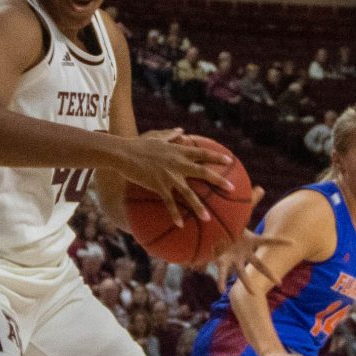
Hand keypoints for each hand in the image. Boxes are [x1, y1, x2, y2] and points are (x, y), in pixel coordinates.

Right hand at [115, 132, 232, 224]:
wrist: (124, 154)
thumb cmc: (138, 144)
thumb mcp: (156, 136)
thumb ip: (171, 135)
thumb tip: (181, 131)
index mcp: (179, 151)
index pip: (202, 153)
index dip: (216, 157)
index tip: (229, 161)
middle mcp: (178, 163)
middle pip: (203, 172)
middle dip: (219, 181)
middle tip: (232, 189)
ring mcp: (169, 176)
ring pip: (189, 193)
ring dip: (199, 207)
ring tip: (208, 219)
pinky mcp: (159, 186)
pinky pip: (169, 203)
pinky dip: (175, 214)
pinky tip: (180, 225)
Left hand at [204, 188, 292, 283]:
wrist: (218, 236)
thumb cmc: (232, 227)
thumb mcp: (241, 214)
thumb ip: (251, 201)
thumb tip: (260, 187)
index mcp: (251, 241)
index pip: (268, 241)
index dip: (281, 242)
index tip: (293, 243)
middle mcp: (246, 253)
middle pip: (259, 263)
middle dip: (269, 272)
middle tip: (279, 281)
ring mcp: (235, 260)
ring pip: (242, 273)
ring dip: (247, 282)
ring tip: (253, 293)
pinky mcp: (222, 262)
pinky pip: (222, 273)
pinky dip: (221, 281)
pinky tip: (221, 290)